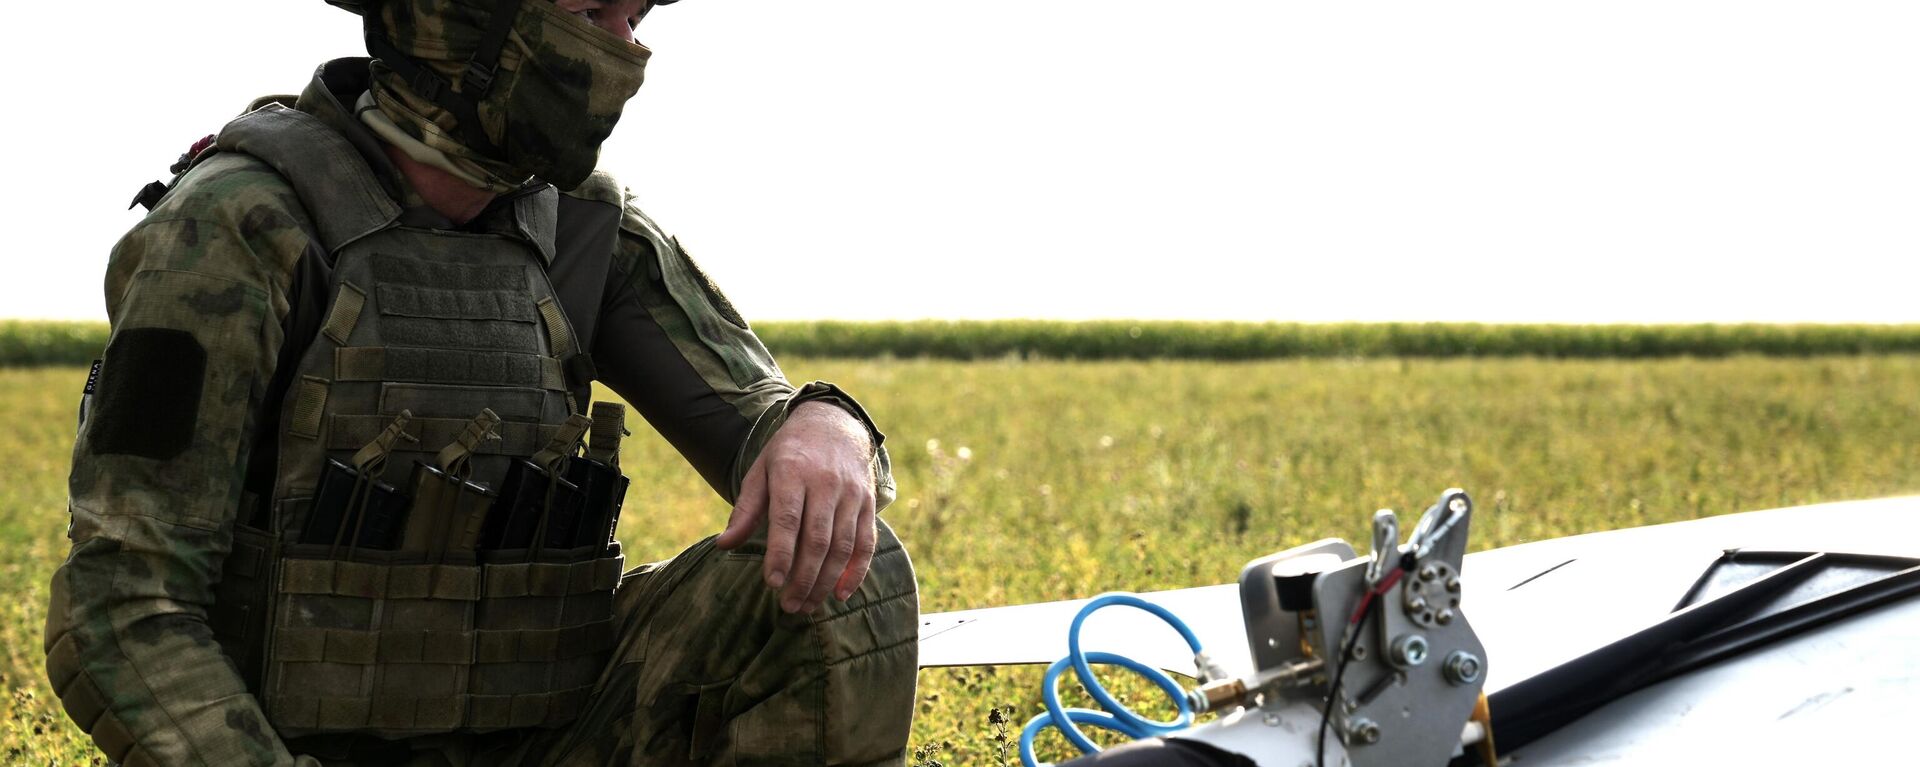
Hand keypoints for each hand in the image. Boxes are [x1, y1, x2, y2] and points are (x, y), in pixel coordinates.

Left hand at [715, 401, 876, 613]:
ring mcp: (851, 493)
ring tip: (808, 605)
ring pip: (842, 546)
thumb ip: (745, 510)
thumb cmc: (789, 455)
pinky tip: (840, 594)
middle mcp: (825, 482)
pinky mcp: (868, 502)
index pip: (788, 520)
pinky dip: (856, 572)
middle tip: (789, 606)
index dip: (781, 554)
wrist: (833, 425)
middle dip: (803, 578)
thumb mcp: (760, 472)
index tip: (773, 583)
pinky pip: (866, 542)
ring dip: (825, 581)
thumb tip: (723, 546)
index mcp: (792, 472)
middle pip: (817, 539)